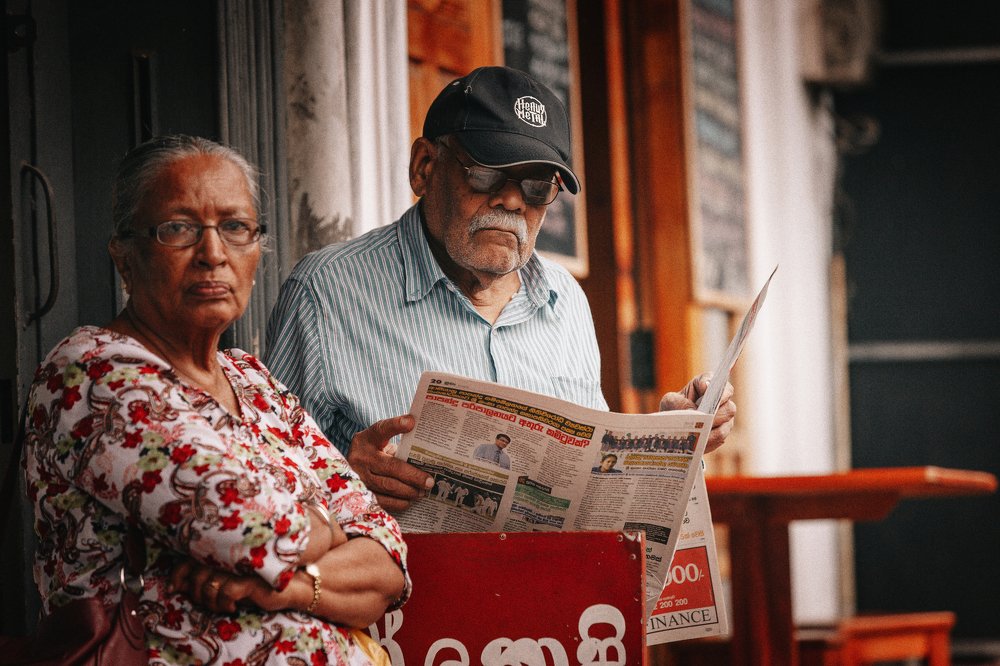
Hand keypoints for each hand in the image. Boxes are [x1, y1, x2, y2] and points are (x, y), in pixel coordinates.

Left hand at [169, 559, 300, 613]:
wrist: (286, 588)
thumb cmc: (253, 584)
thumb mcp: (224, 583)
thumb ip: (202, 580)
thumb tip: (177, 585)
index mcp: (221, 553)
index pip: (189, 558)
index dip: (177, 574)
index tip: (174, 589)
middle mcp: (229, 555)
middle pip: (197, 575)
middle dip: (197, 595)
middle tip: (208, 602)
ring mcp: (240, 565)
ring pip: (209, 586)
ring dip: (212, 603)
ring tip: (223, 606)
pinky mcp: (250, 578)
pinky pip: (225, 593)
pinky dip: (225, 604)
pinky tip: (233, 607)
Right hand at [347, 414, 432, 513]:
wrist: (353, 467)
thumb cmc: (376, 452)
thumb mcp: (382, 442)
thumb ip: (400, 443)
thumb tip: (429, 449)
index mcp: (367, 439)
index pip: (382, 429)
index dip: (396, 425)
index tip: (411, 422)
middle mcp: (360, 456)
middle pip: (390, 466)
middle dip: (413, 475)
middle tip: (429, 481)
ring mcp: (358, 476)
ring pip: (388, 486)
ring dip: (409, 491)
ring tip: (423, 492)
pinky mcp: (360, 493)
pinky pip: (383, 501)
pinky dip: (399, 502)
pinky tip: (410, 500)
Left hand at [658, 373, 735, 453]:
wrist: (672, 426)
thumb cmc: (673, 408)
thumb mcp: (670, 401)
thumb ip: (681, 403)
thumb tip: (694, 412)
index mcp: (706, 384)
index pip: (717, 381)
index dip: (714, 385)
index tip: (704, 388)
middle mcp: (720, 399)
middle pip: (728, 406)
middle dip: (716, 413)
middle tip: (705, 418)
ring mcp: (724, 417)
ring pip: (726, 424)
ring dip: (713, 430)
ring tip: (701, 436)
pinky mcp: (722, 431)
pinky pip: (720, 437)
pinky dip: (709, 441)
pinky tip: (699, 444)